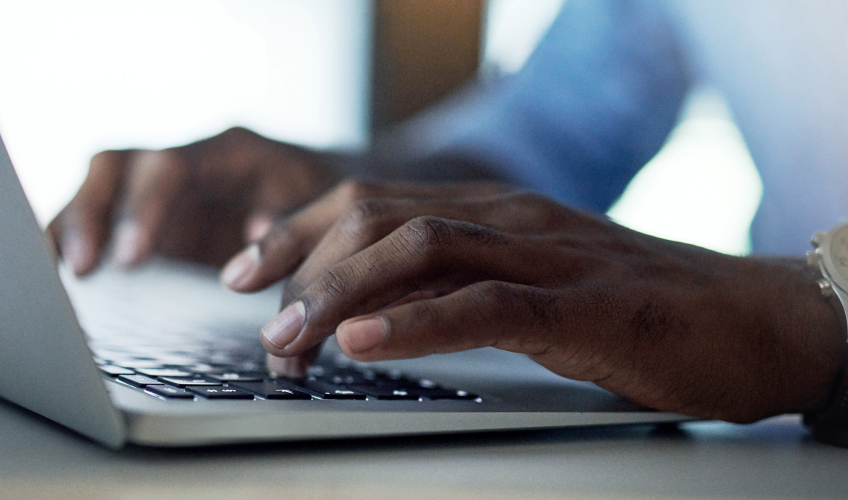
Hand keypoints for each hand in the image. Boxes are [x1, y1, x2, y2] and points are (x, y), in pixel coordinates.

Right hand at [49, 127, 338, 274]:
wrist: (327, 195)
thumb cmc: (326, 202)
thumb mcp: (323, 209)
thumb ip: (291, 223)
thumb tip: (254, 235)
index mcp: (226, 153)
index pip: (170, 166)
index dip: (145, 209)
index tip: (131, 257)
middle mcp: (181, 162)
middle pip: (116, 168)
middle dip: (93, 215)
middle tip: (85, 269)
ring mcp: (155, 189)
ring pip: (94, 190)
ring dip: (71, 228)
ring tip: (56, 276)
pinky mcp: (141, 218)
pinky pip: (93, 220)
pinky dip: (66, 241)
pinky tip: (50, 277)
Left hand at [229, 181, 845, 421]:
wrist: (748, 320)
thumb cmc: (628, 311)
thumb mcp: (522, 288)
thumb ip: (449, 286)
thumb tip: (364, 309)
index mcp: (487, 211)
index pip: (367, 202)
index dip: (295, 231)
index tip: (242, 269)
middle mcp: (506, 218)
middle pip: (376, 219)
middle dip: (301, 264)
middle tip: (252, 313)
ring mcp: (545, 254)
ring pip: (418, 252)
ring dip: (341, 295)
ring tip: (288, 336)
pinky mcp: (582, 304)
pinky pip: (484, 305)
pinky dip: (416, 323)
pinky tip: (365, 342)